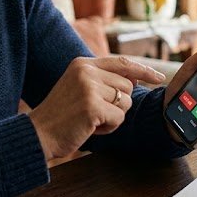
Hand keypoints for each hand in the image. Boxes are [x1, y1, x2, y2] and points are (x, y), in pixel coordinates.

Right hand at [28, 56, 165, 160]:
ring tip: (91, 119)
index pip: (122, 62)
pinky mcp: (92, 106)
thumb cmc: (61, 115)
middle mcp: (86, 71)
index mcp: (83, 63)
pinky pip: (119, 118)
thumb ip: (103, 79)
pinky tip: (90, 127)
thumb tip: (136, 78)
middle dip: (118, 104)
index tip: (158, 77)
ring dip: (113, 117)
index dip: (143, 70)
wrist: (38, 133)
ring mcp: (89, 87)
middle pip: (127, 86)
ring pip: (125, 103)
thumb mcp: (79, 87)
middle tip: (95, 113)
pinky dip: (109, 127)